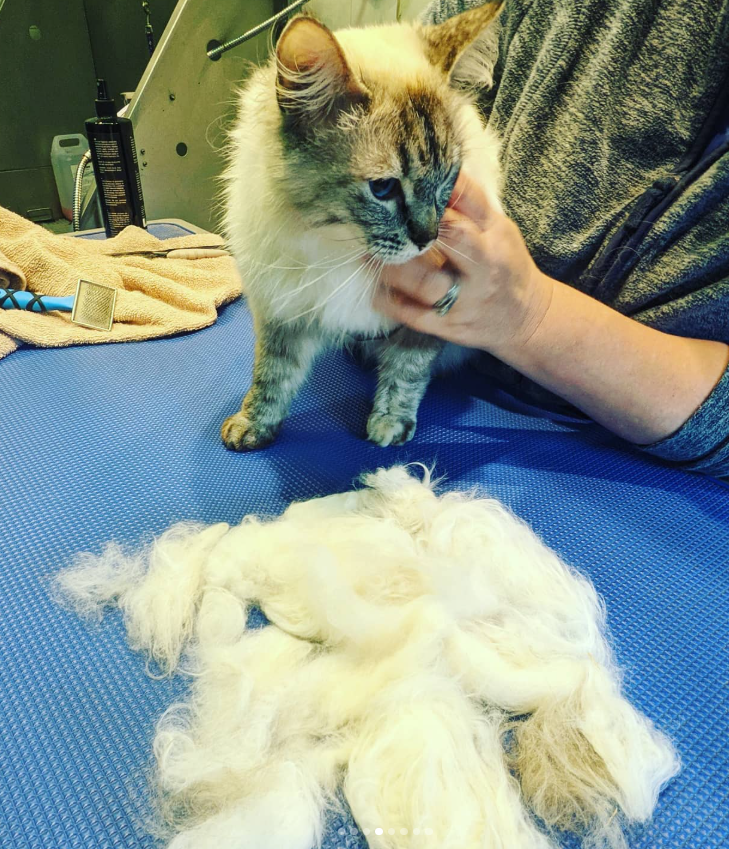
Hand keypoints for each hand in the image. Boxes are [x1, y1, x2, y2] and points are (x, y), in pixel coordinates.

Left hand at [373, 172, 553, 357]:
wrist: (524, 319)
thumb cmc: (504, 265)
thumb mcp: (499, 231)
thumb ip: (469, 207)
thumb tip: (431, 174)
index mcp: (495, 236)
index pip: (469, 203)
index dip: (437, 189)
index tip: (409, 181)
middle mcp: (483, 268)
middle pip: (451, 238)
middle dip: (416, 225)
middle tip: (382, 219)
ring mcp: (465, 300)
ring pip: (424, 281)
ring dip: (391, 267)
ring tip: (367, 255)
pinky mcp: (449, 327)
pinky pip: (413, 315)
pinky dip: (389, 301)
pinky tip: (376, 289)